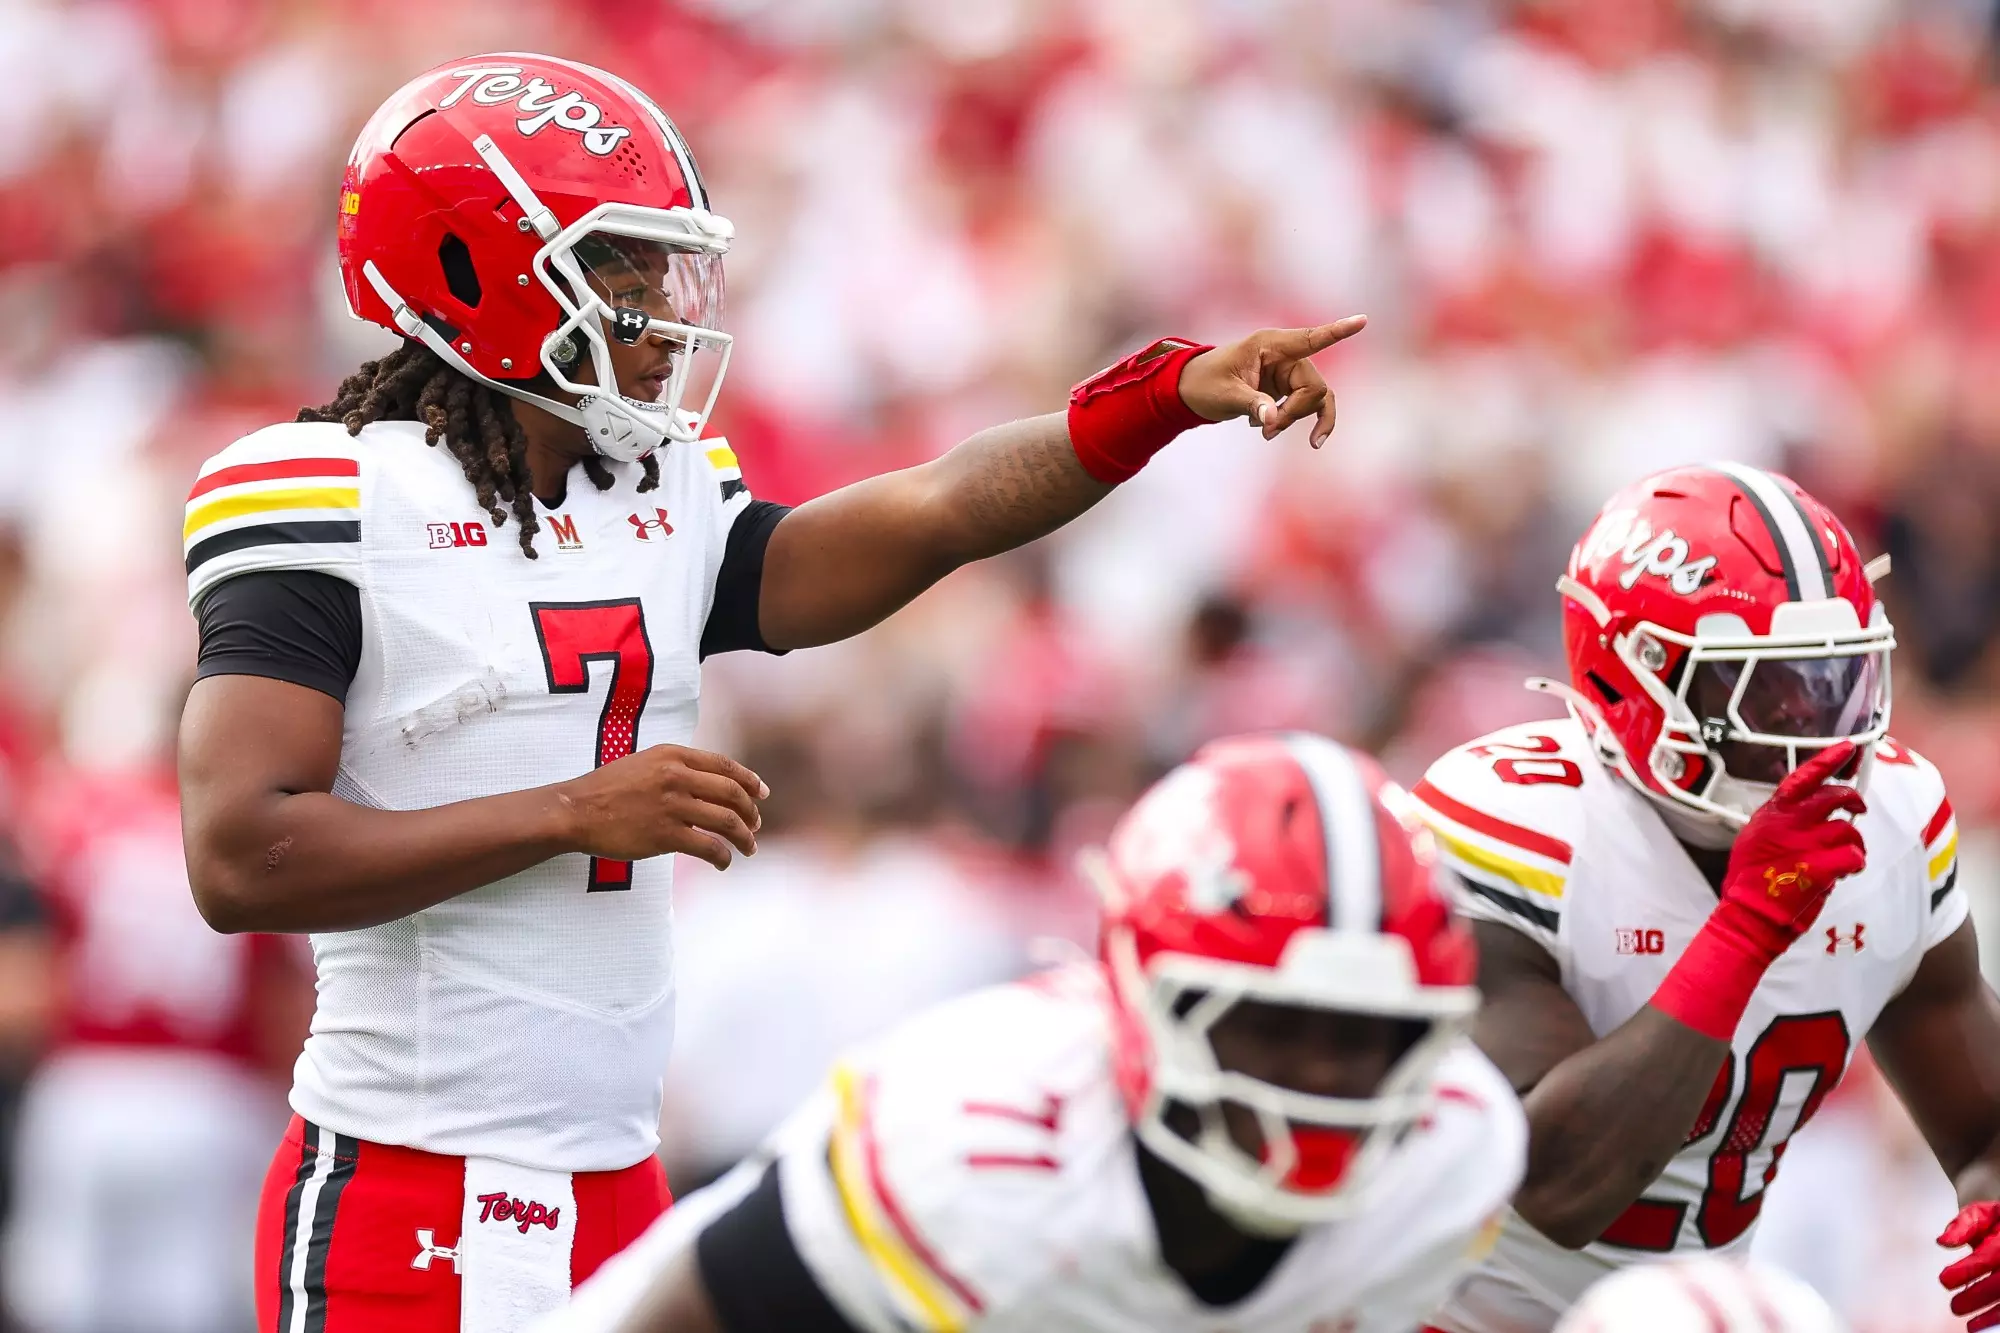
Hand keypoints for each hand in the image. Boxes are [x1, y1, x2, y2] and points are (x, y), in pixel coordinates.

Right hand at [554, 744, 766, 870]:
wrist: (576, 811)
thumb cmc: (607, 790)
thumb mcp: (644, 763)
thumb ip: (676, 768)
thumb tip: (710, 785)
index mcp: (673, 755)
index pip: (725, 766)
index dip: (750, 780)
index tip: (762, 794)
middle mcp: (677, 776)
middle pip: (732, 793)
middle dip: (751, 812)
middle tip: (756, 826)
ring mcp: (673, 805)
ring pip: (727, 821)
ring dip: (745, 837)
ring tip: (749, 848)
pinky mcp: (666, 835)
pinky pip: (709, 847)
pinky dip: (724, 856)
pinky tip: (724, 862)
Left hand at [1178, 316, 1366, 446]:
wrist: (1191, 389)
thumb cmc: (1205, 383)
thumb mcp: (1225, 395)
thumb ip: (1251, 405)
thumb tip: (1273, 421)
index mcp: (1269, 344)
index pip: (1310, 338)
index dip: (1338, 331)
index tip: (1362, 320)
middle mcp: (1285, 354)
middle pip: (1313, 385)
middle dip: (1296, 412)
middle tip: (1267, 432)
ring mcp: (1289, 371)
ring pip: (1314, 398)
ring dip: (1296, 419)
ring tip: (1266, 435)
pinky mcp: (1288, 387)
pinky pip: (1309, 404)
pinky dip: (1302, 421)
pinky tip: (1296, 437)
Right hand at [1716, 741, 1866, 954]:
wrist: (1749, 916)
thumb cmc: (1751, 882)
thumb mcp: (1754, 840)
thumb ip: (1780, 823)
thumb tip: (1807, 812)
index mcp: (1771, 815)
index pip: (1802, 778)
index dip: (1828, 761)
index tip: (1848, 748)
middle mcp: (1788, 824)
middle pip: (1834, 797)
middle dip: (1853, 801)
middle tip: (1857, 810)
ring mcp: (1806, 845)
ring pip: (1848, 829)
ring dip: (1853, 843)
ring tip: (1845, 858)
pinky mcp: (1822, 867)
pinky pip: (1854, 856)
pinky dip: (1854, 863)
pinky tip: (1845, 872)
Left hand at [1941, 1201, 1999, 1330]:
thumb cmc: (1999, 1223)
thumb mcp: (1982, 1215)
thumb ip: (1963, 1225)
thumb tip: (1943, 1241)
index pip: (1988, 1256)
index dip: (1967, 1270)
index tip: (1945, 1279)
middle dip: (1978, 1296)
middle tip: (1956, 1306)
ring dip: (1992, 1315)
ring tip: (1972, 1325)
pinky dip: (1999, 1317)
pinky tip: (1984, 1325)